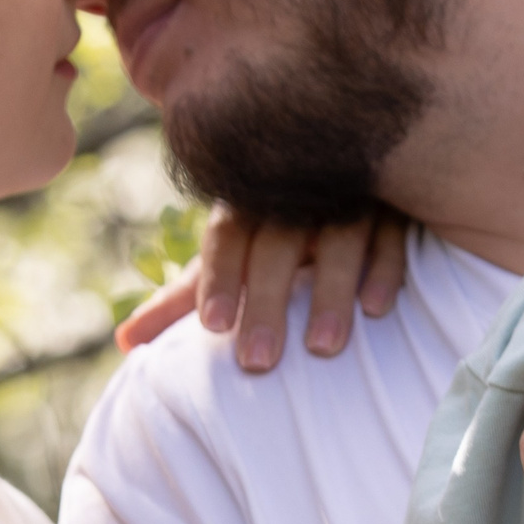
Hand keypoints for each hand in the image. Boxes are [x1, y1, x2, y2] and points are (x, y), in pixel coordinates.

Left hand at [113, 205, 409, 369]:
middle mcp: (296, 189)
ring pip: (340, 235)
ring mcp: (350, 189)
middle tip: (257, 363)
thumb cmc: (280, 228)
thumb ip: (185, 296)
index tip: (213, 327)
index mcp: (249, 197)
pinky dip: (384, 268)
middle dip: (267, 300)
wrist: (353, 161)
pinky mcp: (399, 198)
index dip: (219, 278)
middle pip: (276, 240)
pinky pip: (394, 231)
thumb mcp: (235, 255)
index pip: (227, 233)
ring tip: (322, 349)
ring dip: (331, 291)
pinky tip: (377, 310)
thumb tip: (125, 342)